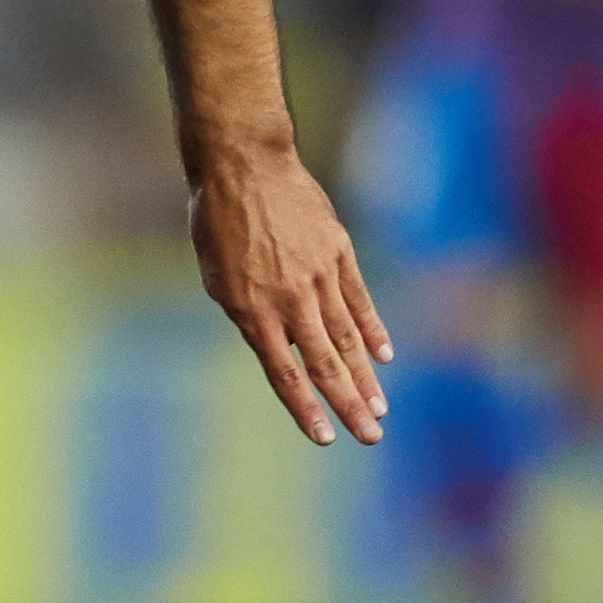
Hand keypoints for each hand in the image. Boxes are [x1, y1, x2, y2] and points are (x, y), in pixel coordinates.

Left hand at [191, 140, 391, 446]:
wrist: (244, 164)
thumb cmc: (218, 221)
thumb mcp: (217, 276)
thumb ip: (248, 315)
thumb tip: (280, 348)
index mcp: (252, 309)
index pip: (284, 372)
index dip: (305, 408)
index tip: (325, 438)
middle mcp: (290, 298)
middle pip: (325, 363)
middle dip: (348, 405)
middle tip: (372, 438)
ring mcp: (319, 275)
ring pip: (348, 337)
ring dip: (366, 377)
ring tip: (380, 410)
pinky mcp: (339, 252)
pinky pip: (359, 299)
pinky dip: (373, 329)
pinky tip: (384, 356)